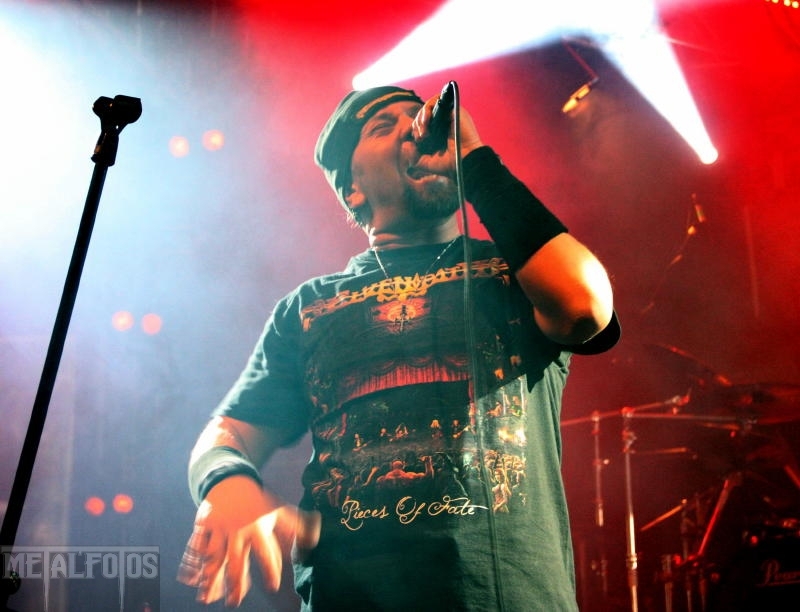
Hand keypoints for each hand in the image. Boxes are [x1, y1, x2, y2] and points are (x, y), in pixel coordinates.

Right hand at [178, 475, 319, 606]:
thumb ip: (298, 526)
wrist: (231, 481)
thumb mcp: (279, 511)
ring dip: (211, 578)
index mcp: (258, 527)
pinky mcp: (203, 526)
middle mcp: (238, 530)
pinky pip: (196, 546)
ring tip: (207, 599)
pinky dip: (193, 563)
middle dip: (236, 582)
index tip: (274, 586)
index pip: (266, 551)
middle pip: (237, 559)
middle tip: (235, 603)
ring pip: (214, 556)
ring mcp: (219, 528)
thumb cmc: (257, 502)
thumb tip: (315, 539)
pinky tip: (192, 580)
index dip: (271, 568)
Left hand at [412, 92, 483, 158]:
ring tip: (423, 132)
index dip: (415, 129)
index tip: (417, 140)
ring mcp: (450, 114)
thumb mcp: (425, 162)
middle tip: (420, 137)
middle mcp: (445, 121)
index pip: (422, 123)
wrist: (465, 162)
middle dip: (417, 125)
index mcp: (439, 132)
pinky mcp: (454, 108)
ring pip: (428, 106)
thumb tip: (404, 143)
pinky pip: (436, 100)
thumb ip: (413, 155)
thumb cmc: (448, 165)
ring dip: (421, 118)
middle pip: (423, 114)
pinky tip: (426, 123)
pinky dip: (427, 110)